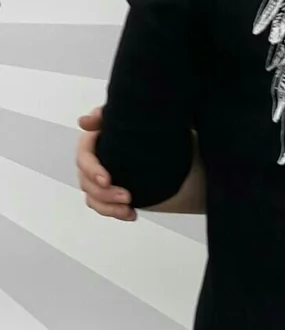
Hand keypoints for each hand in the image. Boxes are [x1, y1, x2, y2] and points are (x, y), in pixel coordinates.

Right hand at [77, 107, 136, 221]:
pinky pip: (103, 207)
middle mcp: (91, 163)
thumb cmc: (135, 126)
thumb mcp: (124, 116)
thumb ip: (104, 115)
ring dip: (109, 207)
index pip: (84, 158)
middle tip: (127, 196)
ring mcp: (97, 180)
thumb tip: (85, 121)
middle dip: (105, 194)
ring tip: (128, 210)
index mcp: (91, 143)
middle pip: (87, 183)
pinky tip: (131, 214)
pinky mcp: (107, 192)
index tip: (107, 179)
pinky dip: (115, 213)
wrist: (155, 140)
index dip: (93, 170)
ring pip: (93, 198)